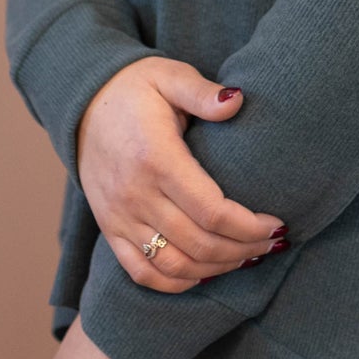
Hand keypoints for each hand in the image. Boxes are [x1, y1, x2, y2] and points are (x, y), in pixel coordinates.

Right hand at [78, 58, 287, 290]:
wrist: (81, 103)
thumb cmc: (134, 88)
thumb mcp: (168, 76)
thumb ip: (202, 91)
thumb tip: (238, 100)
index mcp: (157, 158)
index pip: (212, 211)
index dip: (249, 226)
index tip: (276, 224)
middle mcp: (136, 194)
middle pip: (200, 244)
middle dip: (243, 250)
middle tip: (271, 243)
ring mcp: (119, 217)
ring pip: (174, 266)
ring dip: (216, 269)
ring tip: (245, 257)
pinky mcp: (109, 229)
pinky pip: (141, 273)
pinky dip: (176, 282)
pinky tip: (204, 273)